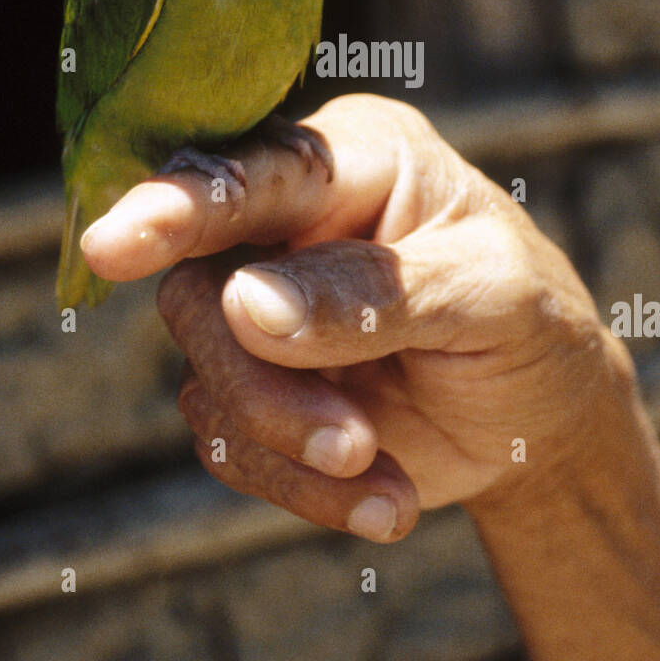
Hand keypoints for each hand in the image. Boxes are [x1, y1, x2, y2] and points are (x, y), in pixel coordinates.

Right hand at [81, 94, 612, 541]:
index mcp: (351, 158)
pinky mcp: (253, 389)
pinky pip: (229, 444)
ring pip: (205, 373)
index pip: (254, 173)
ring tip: (382, 475)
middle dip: (264, 379)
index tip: (117, 244)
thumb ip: (377, 292)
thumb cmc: (530, 324)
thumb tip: (246, 304)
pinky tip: (386, 501)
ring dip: (288, 442)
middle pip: (201, 287)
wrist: (542, 422)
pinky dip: (302, 489)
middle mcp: (286, 222)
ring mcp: (259, 307)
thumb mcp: (491, 295)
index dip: (181, 206)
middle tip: (350, 443)